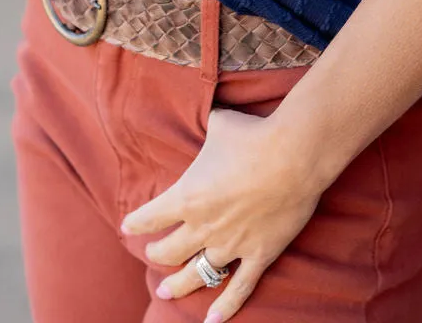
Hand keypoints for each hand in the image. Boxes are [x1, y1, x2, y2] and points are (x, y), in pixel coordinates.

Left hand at [119, 105, 322, 320]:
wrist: (294, 154)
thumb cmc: (253, 135)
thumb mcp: (221, 124)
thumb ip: (209, 128)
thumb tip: (209, 119)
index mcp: (187, 196)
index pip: (151, 216)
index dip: (137, 223)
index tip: (128, 228)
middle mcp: (203, 226)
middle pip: (169, 252)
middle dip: (157, 254)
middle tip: (153, 255)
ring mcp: (231, 244)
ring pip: (197, 274)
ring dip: (179, 284)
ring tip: (166, 291)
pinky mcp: (258, 254)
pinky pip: (239, 288)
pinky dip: (226, 307)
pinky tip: (212, 320)